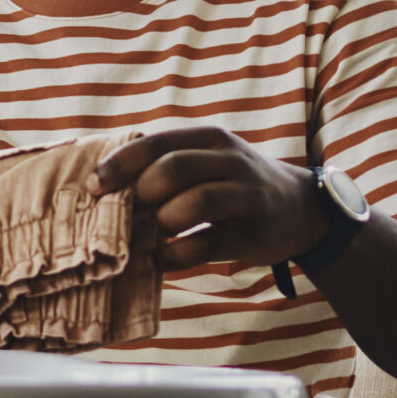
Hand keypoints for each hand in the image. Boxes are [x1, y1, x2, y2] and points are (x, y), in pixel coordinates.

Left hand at [92, 126, 327, 271]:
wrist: (302, 209)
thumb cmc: (235, 183)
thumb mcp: (208, 159)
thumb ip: (166, 162)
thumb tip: (104, 182)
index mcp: (210, 138)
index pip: (156, 143)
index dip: (119, 164)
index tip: (94, 186)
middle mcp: (231, 161)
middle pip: (172, 170)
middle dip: (143, 194)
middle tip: (134, 213)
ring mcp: (246, 196)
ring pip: (192, 204)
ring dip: (162, 223)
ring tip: (154, 234)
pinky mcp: (254, 233)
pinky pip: (205, 244)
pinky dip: (175, 255)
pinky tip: (161, 258)